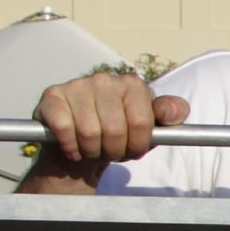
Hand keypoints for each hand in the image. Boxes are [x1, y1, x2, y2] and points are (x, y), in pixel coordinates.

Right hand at [31, 72, 184, 174]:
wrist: (81, 148)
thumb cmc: (118, 136)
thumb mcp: (150, 129)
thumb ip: (169, 116)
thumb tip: (177, 111)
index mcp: (131, 84)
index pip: (141, 123)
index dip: (137, 145)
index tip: (133, 150)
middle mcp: (104, 79)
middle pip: (115, 130)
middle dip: (114, 150)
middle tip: (110, 151)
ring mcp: (77, 86)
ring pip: (89, 132)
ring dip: (92, 151)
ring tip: (92, 148)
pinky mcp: (52, 97)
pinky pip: (64, 129)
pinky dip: (70, 147)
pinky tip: (73, 147)